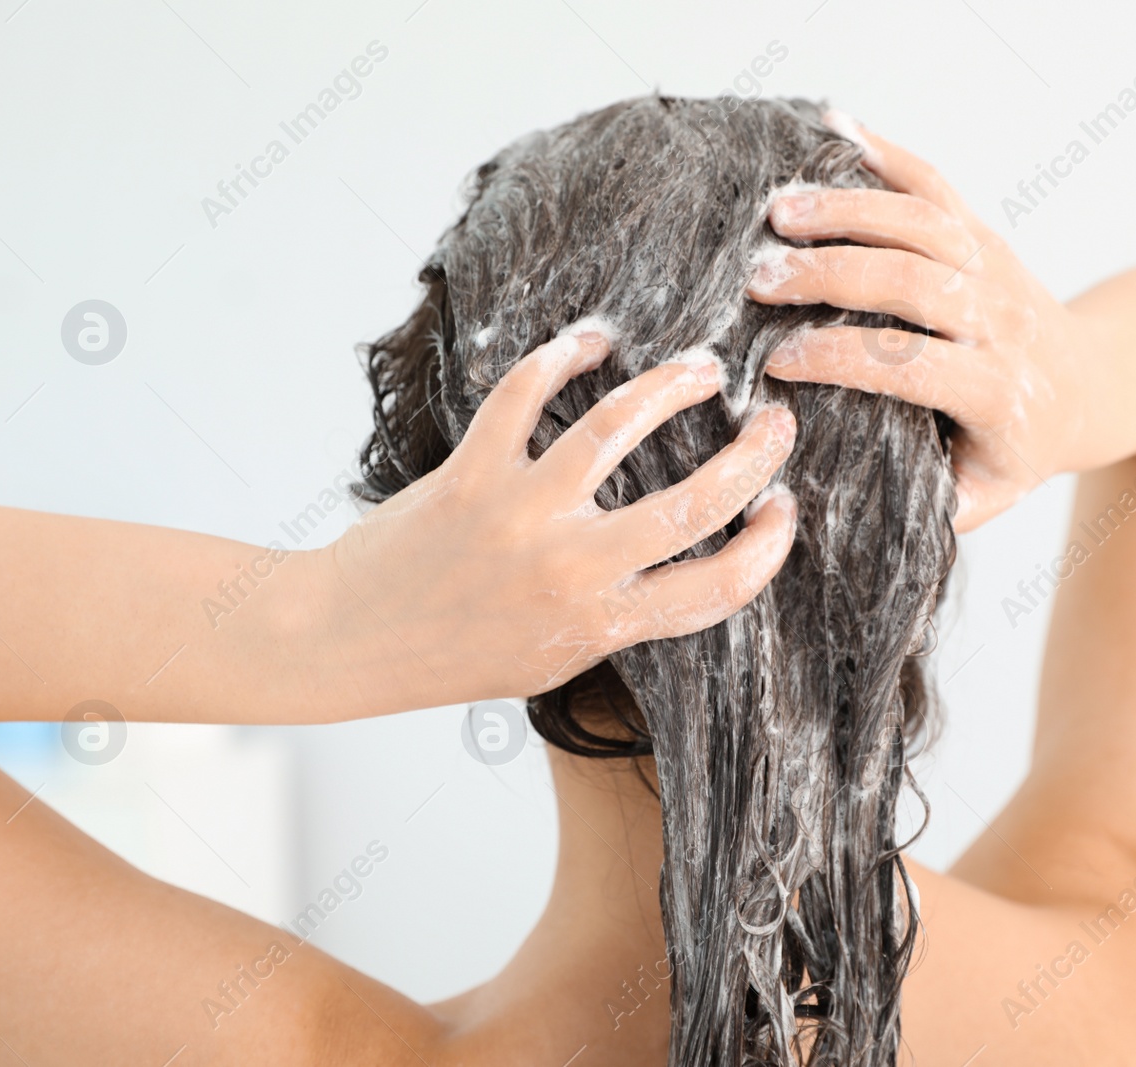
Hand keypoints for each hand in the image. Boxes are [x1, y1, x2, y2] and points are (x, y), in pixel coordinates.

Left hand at [318, 330, 798, 712]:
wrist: (352, 640)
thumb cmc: (456, 655)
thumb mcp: (556, 660)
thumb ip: (619, 616)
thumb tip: (681, 565)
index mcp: (600, 625)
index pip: (717, 589)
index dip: (767, 547)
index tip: (782, 512)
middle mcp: (569, 569)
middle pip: (691, 504)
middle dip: (751, 457)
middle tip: (774, 424)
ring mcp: (519, 514)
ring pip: (613, 427)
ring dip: (670, 387)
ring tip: (701, 370)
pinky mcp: (471, 471)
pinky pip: (524, 394)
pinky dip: (562, 357)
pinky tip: (593, 344)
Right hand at [749, 115, 1114, 530]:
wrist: (1095, 385)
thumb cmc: (1023, 448)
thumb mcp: (988, 495)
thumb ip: (928, 504)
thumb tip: (838, 509)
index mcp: (999, 393)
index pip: (912, 366)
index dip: (842, 359)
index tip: (778, 362)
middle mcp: (1002, 320)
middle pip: (914, 282)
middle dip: (831, 274)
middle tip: (759, 277)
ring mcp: (997, 268)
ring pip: (924, 223)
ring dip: (848, 211)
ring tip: (776, 210)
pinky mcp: (987, 234)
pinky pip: (937, 185)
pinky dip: (887, 154)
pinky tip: (834, 129)